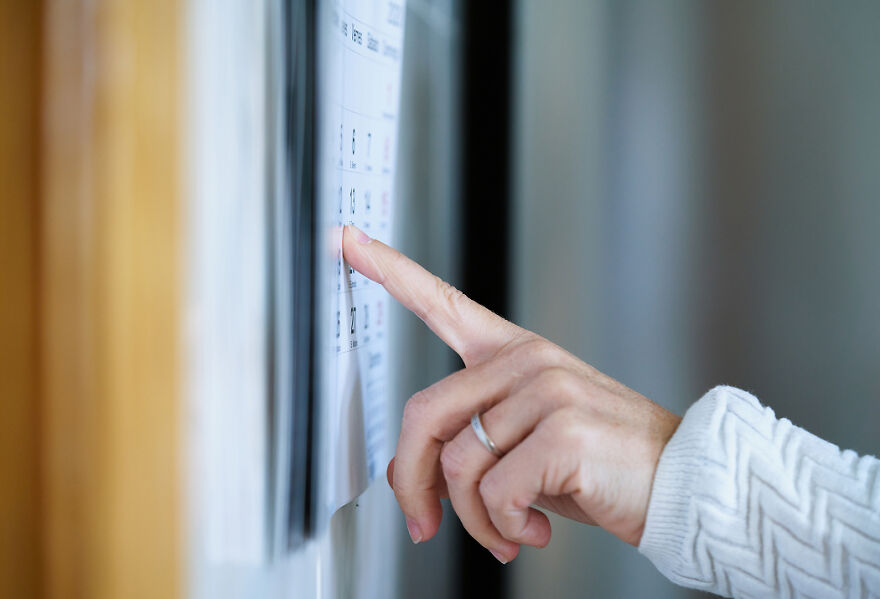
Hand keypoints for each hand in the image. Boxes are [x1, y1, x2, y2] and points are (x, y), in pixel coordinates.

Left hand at [342, 225, 681, 562]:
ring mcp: (546, 390)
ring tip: (506, 530)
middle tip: (422, 521)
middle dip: (413, 480)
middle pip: (424, 412)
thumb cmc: (599, 463)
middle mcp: (526, 361)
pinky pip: (494, 491)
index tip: (349, 240)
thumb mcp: (522, 448)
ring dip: (474, 518)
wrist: (677, 482)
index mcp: (514, 354)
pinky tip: (534, 530)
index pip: (443, 302)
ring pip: (458, 463)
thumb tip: (405, 474)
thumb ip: (466, 446)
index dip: (391, 271)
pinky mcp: (562, 429)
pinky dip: (503, 527)